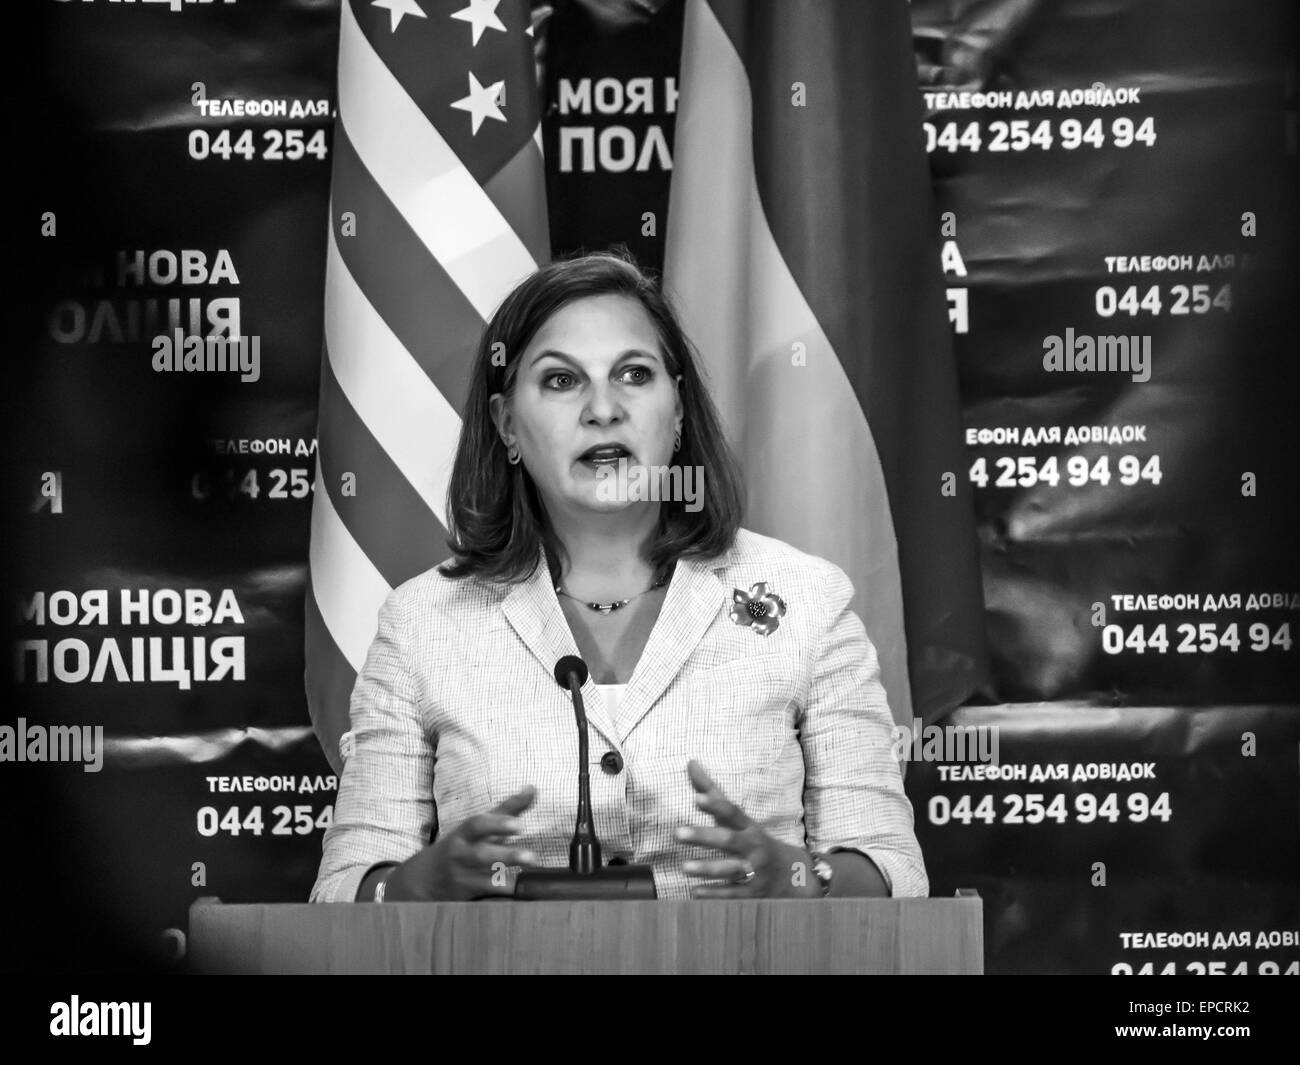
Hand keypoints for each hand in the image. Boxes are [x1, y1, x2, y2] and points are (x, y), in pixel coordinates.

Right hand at [384, 786, 539, 900]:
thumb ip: (507, 809)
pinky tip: (520, 898)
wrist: (421, 880)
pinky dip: (501, 899)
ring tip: (529, 882)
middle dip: (507, 856)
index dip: (497, 824)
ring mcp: (463, 879)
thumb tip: (533, 789)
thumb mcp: (479, 827)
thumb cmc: (460, 846)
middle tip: (532, 857)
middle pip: (482, 855)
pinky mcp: (466, 899)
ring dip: (508, 881)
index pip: (477, 825)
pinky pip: (484, 899)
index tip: (519, 825)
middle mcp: (462, 856)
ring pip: (485, 881)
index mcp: (464, 834)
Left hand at [675, 760, 818, 898]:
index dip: (715, 806)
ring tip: (683, 867)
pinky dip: (714, 894)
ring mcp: (754, 871)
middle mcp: (753, 847)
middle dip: (704, 837)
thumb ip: (712, 792)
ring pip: (730, 869)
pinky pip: (733, 894)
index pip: (732, 812)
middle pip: (728, 840)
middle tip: (677, 833)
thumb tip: (690, 763)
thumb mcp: (738, 818)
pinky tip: (695, 892)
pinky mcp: (753, 893)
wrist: (795, 875)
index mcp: (748, 827)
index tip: (696, 798)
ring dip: (707, 868)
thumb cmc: (755, 841)